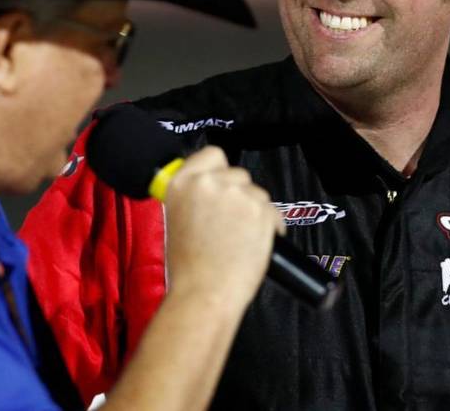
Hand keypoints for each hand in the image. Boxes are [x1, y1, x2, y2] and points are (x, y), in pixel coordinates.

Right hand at [161, 145, 281, 310]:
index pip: (211, 155)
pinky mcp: (261, 210)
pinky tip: (255, 244)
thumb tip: (210, 189)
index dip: (219, 170)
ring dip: (255, 211)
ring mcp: (237, 194)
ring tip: (241, 239)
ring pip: (257, 193)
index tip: (221, 184)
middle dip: (239, 194)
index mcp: (181, 183)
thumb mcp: (177, 219)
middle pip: (238, 174)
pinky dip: (269, 226)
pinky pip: (273, 212)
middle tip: (230, 223)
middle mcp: (209, 183)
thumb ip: (193, 197)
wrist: (205, 294)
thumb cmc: (189, 267)